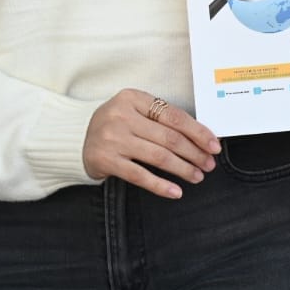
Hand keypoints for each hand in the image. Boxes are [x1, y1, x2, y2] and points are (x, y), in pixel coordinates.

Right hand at [83, 89, 220, 198]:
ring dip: (183, 169)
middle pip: (169, 137)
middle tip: (209, 164)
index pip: (174, 116)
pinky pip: (139, 175)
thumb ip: (161, 120)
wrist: (75, 138)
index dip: (198, 132)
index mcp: (132, 97)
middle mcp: (121, 115)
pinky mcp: (105, 159)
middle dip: (194, 153)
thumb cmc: (116, 125)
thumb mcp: (134, 112)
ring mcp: (112, 138)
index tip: (214, 145)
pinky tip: (175, 191)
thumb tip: (202, 138)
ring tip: (197, 176)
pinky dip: (160, 185)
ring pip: (158, 157)